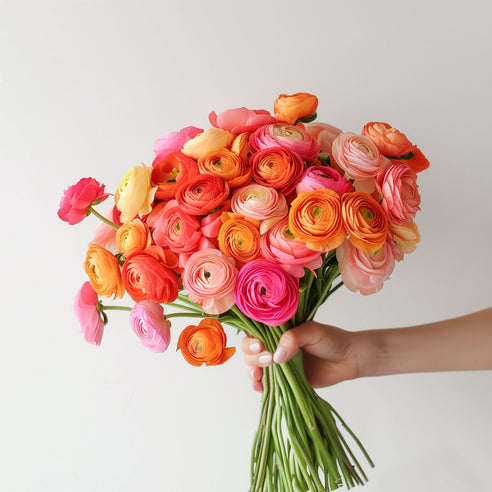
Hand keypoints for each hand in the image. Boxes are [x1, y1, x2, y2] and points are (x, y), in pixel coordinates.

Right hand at [242, 321, 360, 390]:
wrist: (348, 358)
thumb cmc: (331, 339)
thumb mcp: (312, 332)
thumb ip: (293, 339)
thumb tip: (276, 356)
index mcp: (278, 330)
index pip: (255, 332)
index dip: (252, 340)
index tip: (260, 346)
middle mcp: (274, 345)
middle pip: (251, 351)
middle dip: (253, 357)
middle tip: (268, 360)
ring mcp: (278, 363)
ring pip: (254, 367)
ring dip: (252, 372)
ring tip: (259, 376)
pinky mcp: (284, 379)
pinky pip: (266, 383)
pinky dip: (259, 386)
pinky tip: (261, 387)